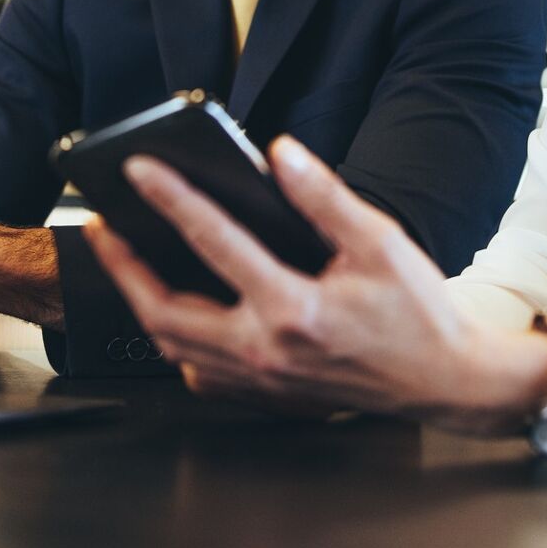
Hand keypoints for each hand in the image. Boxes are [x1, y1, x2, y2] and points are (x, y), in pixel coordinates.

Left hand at [86, 135, 546, 433]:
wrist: (444, 380)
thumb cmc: (417, 312)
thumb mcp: (379, 240)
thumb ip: (323, 195)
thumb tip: (280, 152)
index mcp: (293, 309)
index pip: (214, 241)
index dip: (171, 198)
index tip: (140, 169)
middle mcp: (266, 350)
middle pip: (164, 309)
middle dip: (123, 266)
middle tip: (102, 228)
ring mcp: (260, 380)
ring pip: (174, 346)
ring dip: (142, 302)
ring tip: (127, 263)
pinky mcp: (264, 395)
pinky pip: (199, 373)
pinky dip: (177, 342)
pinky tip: (178, 314)